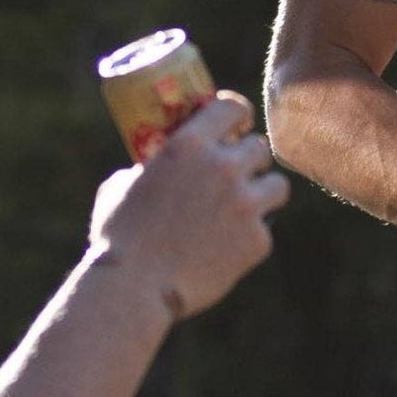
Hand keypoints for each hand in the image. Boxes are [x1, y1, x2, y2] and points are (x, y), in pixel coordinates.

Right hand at [90, 91, 287, 318]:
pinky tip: (229, 249)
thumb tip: (153, 167)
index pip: (232, 107)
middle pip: (260, 148)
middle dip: (249, 160)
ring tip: (248, 207)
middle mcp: (222, 166)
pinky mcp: (257, 239)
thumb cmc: (118, 237)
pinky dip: (249, 239)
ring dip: (264, 193)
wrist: (132, 288)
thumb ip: (149, 169)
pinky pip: (264, 230)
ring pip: (277, 185)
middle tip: (239, 174)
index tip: (238, 126)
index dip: (238, 115)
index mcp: (188, 144)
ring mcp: (244, 203)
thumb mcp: (123, 186)